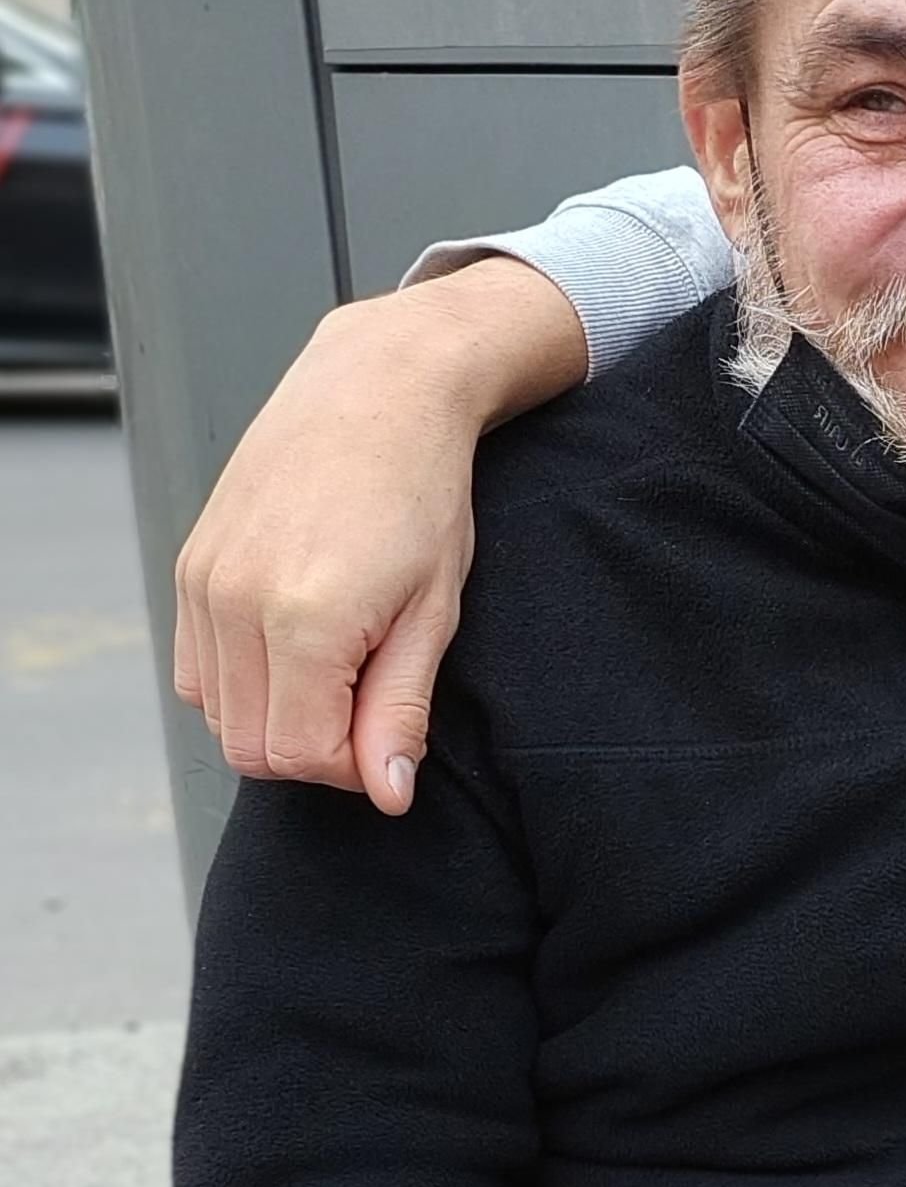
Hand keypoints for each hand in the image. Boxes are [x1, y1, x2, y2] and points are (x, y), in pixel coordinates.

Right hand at [174, 256, 584, 807]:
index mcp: (304, 620)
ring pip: (217, 712)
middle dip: (313, 749)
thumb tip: (386, 793)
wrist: (377, 394)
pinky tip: (299, 645)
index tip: (388, 731)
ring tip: (341, 663)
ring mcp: (203, 583)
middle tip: (369, 699)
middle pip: (249, 746)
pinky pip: (198, 668)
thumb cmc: (422, 493)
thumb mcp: (434, 613)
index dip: (350, 767)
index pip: (298, 756)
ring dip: (277, 715)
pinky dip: (244, 681)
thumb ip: (401, 710)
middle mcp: (236, 602)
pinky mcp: (190, 567)